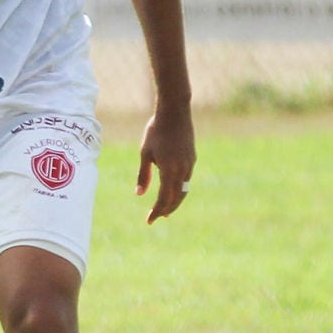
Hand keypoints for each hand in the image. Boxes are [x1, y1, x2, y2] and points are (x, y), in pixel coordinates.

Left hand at [135, 105, 195, 223]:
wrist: (175, 112)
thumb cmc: (156, 131)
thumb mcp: (145, 153)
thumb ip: (144, 175)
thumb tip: (139, 194)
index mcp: (169, 170)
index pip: (164, 198)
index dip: (157, 211)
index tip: (149, 220)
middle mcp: (182, 170)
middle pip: (176, 198)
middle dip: (166, 209)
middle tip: (157, 217)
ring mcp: (190, 164)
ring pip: (184, 190)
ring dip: (175, 201)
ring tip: (166, 209)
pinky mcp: (192, 159)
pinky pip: (187, 180)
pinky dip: (180, 190)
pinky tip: (173, 190)